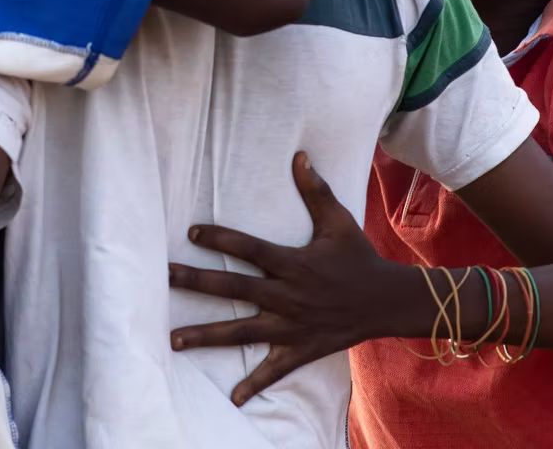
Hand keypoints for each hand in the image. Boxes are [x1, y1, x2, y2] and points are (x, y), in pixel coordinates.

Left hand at [167, 152, 406, 405]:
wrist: (388, 301)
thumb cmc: (359, 258)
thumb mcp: (339, 222)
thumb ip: (316, 190)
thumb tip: (300, 156)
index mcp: (293, 263)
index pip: (249, 248)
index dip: (221, 239)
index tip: (191, 233)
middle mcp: (288, 296)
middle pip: (235, 289)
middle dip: (197, 283)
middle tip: (164, 277)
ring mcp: (292, 326)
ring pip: (242, 331)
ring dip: (207, 335)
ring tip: (173, 339)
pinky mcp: (301, 349)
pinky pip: (274, 370)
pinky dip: (254, 384)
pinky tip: (232, 398)